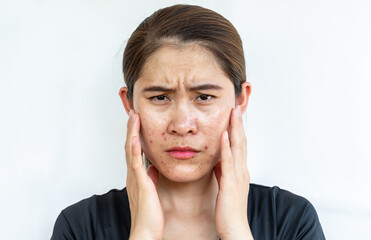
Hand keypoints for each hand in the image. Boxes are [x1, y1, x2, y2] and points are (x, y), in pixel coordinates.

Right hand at [125, 110, 164, 239]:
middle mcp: (133, 174)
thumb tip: (154, 169)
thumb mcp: (151, 191)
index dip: (135, 133)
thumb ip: (151, 178)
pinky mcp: (140, 183)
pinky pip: (135, 163)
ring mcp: (135, 178)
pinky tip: (135, 136)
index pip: (134, 149)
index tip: (137, 119)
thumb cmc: (150, 215)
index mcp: (137, 175)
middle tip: (133, 111)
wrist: (145, 232)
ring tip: (133, 115)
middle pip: (130, 145)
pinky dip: (134, 148)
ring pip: (130, 149)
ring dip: (132, 132)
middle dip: (131, 128)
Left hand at [214, 106, 253, 239]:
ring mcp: (238, 176)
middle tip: (236, 106)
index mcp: (240, 170)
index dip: (238, 129)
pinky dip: (226, 147)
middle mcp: (242, 170)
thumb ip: (224, 171)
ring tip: (233, 113)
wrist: (234, 227)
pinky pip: (228, 161)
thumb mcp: (226, 185)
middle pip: (241, 141)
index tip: (234, 115)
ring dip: (235, 129)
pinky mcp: (230, 183)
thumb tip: (219, 160)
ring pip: (237, 147)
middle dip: (239, 123)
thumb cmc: (229, 209)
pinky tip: (224, 135)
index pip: (240, 145)